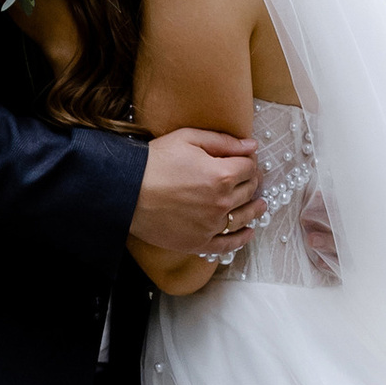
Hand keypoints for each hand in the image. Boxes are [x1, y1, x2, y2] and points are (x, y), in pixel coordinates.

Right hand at [131, 125, 263, 259]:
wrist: (125, 190)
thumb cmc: (154, 161)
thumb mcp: (188, 139)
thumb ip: (223, 142)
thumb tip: (252, 147)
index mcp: (222, 175)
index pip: (249, 167)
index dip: (248, 162)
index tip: (245, 161)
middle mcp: (221, 202)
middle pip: (249, 191)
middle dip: (252, 182)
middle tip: (250, 179)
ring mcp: (211, 225)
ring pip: (244, 217)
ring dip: (255, 209)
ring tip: (260, 205)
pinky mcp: (198, 242)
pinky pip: (228, 245)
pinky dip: (241, 239)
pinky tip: (248, 233)